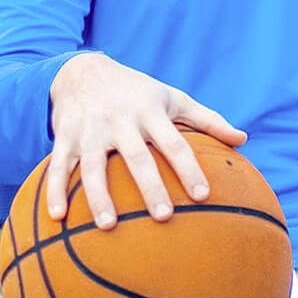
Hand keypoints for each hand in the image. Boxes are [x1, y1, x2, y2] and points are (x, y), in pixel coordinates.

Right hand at [45, 52, 246, 229]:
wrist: (83, 70)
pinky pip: (57, 167)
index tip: (203, 196)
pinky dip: (54, 191)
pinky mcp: (64, 138)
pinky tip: (57, 218)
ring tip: (108, 226)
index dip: (189, 169)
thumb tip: (243, 139)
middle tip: (163, 216)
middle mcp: (120, 121)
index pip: (175, 143)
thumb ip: (208, 120)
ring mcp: (89, 130)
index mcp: (150, 112)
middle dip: (150, 187)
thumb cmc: (137, 91)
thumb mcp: (173, 98)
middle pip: (136, 157)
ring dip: (98, 196)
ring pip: (92, 166)